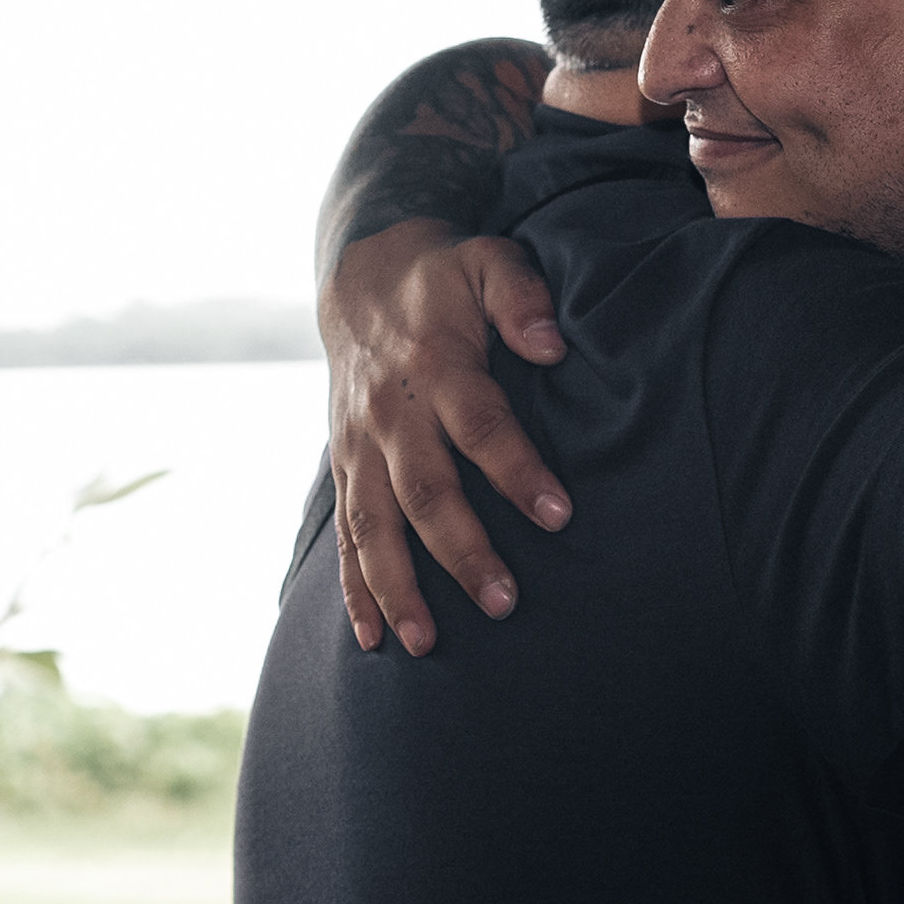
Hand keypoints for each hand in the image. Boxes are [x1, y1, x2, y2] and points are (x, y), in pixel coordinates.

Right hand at [321, 220, 569, 655]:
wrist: (360, 278)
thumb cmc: (443, 279)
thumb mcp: (487, 260)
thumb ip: (521, 295)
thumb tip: (551, 345)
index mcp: (435, 366)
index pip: (479, 425)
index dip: (516, 470)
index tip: (558, 515)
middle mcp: (392, 414)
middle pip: (426, 491)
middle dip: (462, 551)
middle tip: (504, 602)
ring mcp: (360, 446)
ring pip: (375, 526)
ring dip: (398, 587)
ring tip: (427, 642)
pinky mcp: (345, 467)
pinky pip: (346, 534)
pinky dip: (355, 589)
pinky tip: (375, 639)